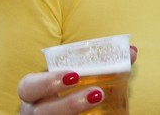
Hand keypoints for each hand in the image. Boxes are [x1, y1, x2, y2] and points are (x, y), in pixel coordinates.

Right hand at [16, 47, 135, 114]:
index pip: (29, 86)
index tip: (74, 75)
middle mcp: (34, 110)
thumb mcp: (77, 75)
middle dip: (67, 104)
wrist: (64, 109)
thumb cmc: (68, 89)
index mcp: (33, 91)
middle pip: (40, 112)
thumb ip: (101, 63)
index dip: (47, 82)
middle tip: (97, 93)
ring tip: (99, 101)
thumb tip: (131, 51)